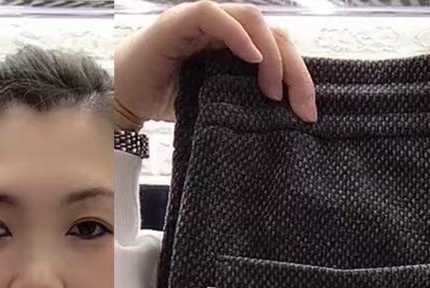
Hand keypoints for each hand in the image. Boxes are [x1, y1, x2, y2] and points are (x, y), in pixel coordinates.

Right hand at [114, 1, 315, 129]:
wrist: (121, 101)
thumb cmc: (163, 104)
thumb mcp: (213, 108)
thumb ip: (241, 106)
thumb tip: (277, 129)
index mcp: (235, 48)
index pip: (278, 51)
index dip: (299, 78)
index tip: (308, 114)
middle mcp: (224, 28)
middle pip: (273, 35)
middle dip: (295, 70)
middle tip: (303, 107)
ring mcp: (203, 21)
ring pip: (252, 20)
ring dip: (271, 55)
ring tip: (274, 90)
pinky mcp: (181, 20)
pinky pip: (215, 16)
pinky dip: (237, 34)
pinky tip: (252, 58)